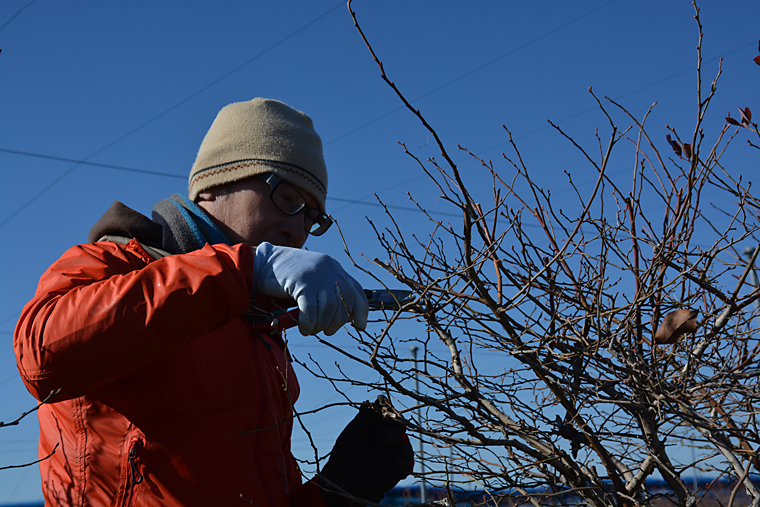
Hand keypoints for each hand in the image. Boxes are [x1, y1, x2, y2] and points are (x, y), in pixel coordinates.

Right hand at [253, 242, 368, 335]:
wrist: (262, 263)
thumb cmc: (285, 276)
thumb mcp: (311, 279)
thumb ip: (326, 291)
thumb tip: (341, 318)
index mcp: (334, 267)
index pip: (357, 290)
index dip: (361, 311)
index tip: (359, 325)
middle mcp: (329, 269)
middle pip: (345, 302)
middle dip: (337, 322)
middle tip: (326, 330)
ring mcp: (316, 274)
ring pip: (330, 309)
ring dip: (321, 325)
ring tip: (311, 329)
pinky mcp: (302, 282)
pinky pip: (312, 311)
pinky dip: (308, 323)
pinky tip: (302, 327)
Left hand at [319, 396, 413, 505]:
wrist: (342, 480)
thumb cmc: (344, 455)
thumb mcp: (352, 433)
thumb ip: (362, 419)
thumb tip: (369, 402)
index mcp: (376, 428)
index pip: (387, 415)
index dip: (387, 410)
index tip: (384, 405)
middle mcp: (387, 439)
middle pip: (398, 426)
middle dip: (395, 421)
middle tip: (389, 418)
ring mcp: (392, 453)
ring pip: (403, 441)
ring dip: (398, 436)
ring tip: (387, 436)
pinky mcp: (396, 468)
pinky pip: (406, 460)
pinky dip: (406, 454)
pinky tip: (402, 449)